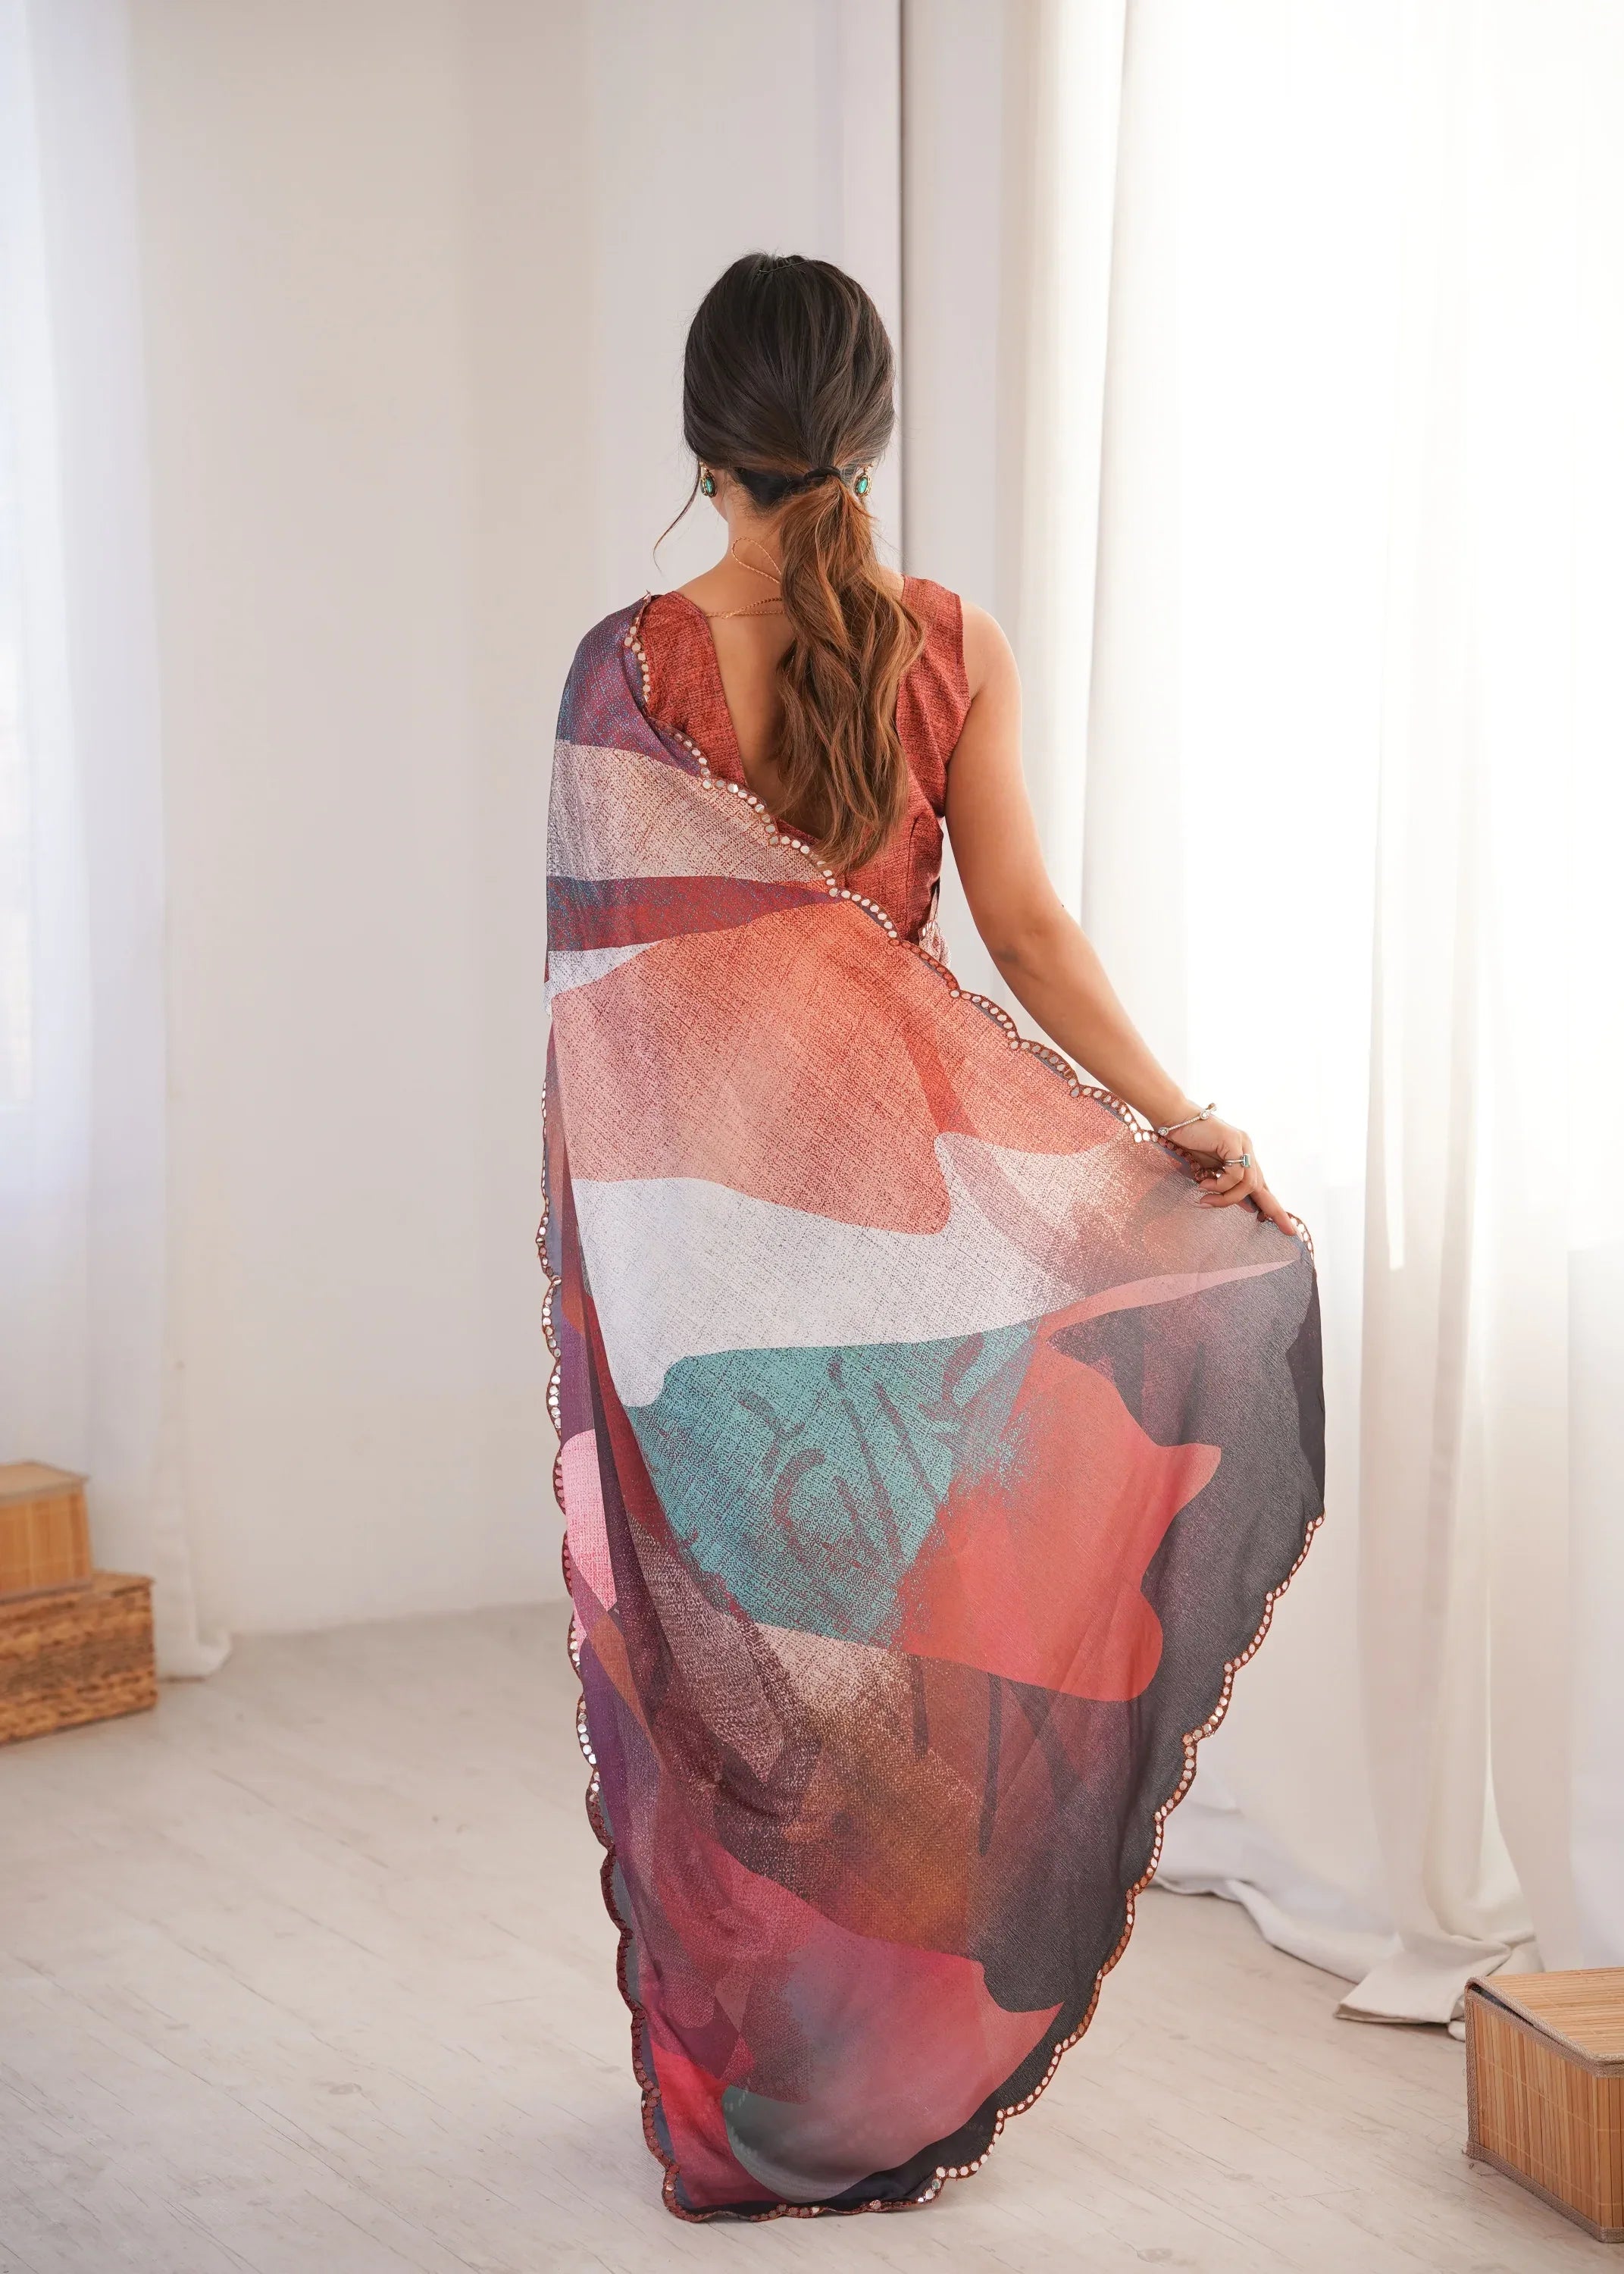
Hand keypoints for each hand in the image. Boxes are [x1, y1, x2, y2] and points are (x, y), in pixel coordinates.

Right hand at [1170, 1114, 1295, 1237]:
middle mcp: (1246, 1150)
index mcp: (1241, 1156)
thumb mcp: (1206, 1169)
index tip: (1289, 1229)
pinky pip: (1236, 1174)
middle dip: (1273, 1209)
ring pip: (1248, 1184)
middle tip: (1287, 1231)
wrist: (1173, 1119)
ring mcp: (1242, 1144)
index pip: (1260, 1185)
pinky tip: (1204, 1184)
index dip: (1273, 1206)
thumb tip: (1236, 1203)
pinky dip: (1220, 1184)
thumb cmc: (1185, 1142)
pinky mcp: (1234, 1142)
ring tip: (1206, 1199)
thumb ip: (1221, 1182)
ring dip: (1226, 1198)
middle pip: (1261, 1186)